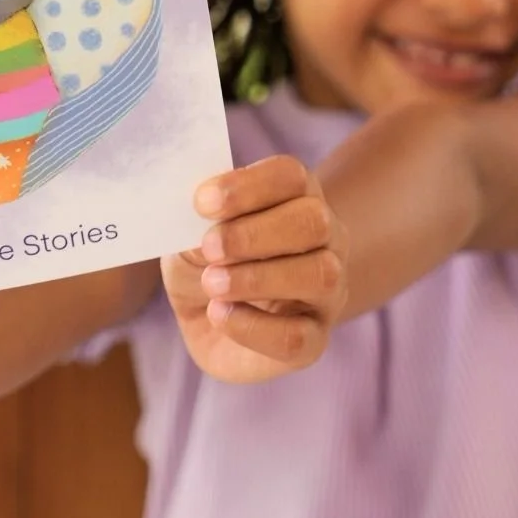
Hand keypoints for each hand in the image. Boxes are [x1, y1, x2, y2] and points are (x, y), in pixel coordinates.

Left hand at [161, 157, 348, 383]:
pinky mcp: (314, 341)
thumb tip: (202, 228)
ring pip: (319, 275)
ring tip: (211, 283)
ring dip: (257, 278)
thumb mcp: (190, 235)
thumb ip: (198, 226)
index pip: (291, 176)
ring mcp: (327, 293)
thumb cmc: (205, 261)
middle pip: (314, 221)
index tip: (201, 202)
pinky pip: (299, 336)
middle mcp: (325, 240)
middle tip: (209, 247)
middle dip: (254, 233)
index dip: (248, 185)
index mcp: (295, 198)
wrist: (207, 319)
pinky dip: (253, 326)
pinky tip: (219, 314)